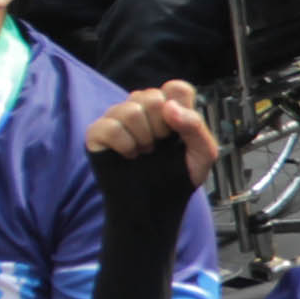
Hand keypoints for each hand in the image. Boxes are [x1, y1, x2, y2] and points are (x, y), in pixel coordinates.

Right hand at [85, 78, 220, 184]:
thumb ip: (196, 127)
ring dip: (143, 138)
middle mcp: (141, 108)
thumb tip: (169, 108)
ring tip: (144, 152)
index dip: (181, 110)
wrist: (153, 210)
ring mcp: (118, 118)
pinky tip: (129, 155)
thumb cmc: (177, 179)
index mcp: (168, 108)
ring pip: (130, 110)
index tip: (179, 133)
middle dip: (162, 128)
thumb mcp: (202, 155)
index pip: (176, 88)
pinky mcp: (98, 132)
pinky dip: (125, 146)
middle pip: (153, 97)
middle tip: (159, 147)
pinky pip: (110, 126)